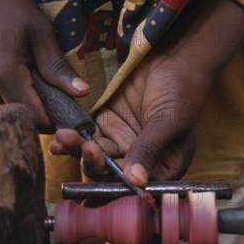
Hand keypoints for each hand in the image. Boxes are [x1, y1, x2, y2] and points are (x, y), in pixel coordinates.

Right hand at [0, 0, 88, 131]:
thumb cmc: (5, 4)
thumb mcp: (40, 31)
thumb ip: (58, 67)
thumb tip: (83, 93)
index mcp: (3, 75)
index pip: (36, 118)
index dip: (58, 119)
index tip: (74, 112)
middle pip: (24, 114)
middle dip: (44, 107)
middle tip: (59, 87)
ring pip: (12, 106)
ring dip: (28, 97)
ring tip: (35, 70)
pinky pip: (0, 97)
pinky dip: (14, 90)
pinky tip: (19, 68)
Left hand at [51, 0, 243, 184]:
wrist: (175, 56)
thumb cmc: (183, 91)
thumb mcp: (170, 121)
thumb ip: (150, 149)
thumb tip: (136, 180)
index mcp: (163, 166)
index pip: (137, 187)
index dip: (116, 187)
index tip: (99, 179)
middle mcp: (141, 159)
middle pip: (112, 174)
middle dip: (95, 165)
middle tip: (86, 149)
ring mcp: (122, 141)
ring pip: (96, 156)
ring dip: (79, 151)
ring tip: (64, 139)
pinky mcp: (107, 123)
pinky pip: (88, 136)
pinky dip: (74, 138)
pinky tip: (60, 136)